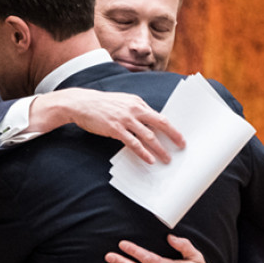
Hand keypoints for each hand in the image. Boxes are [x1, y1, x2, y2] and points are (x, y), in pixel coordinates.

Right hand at [29, 88, 184, 163]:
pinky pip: (133, 143)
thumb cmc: (102, 104)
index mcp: (137, 102)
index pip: (159, 116)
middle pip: (160, 123)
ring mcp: (125, 119)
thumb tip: (149, 124)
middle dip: (173, 135)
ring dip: (160, 149)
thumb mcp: (122, 102)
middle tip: (182, 146)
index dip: (170, 127)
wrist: (81, 103)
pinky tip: (150, 160)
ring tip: (167, 159)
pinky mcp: (115, 129)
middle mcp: (134, 109)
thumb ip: (135, 111)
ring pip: (148, 136)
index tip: (179, 136)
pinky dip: (143, 152)